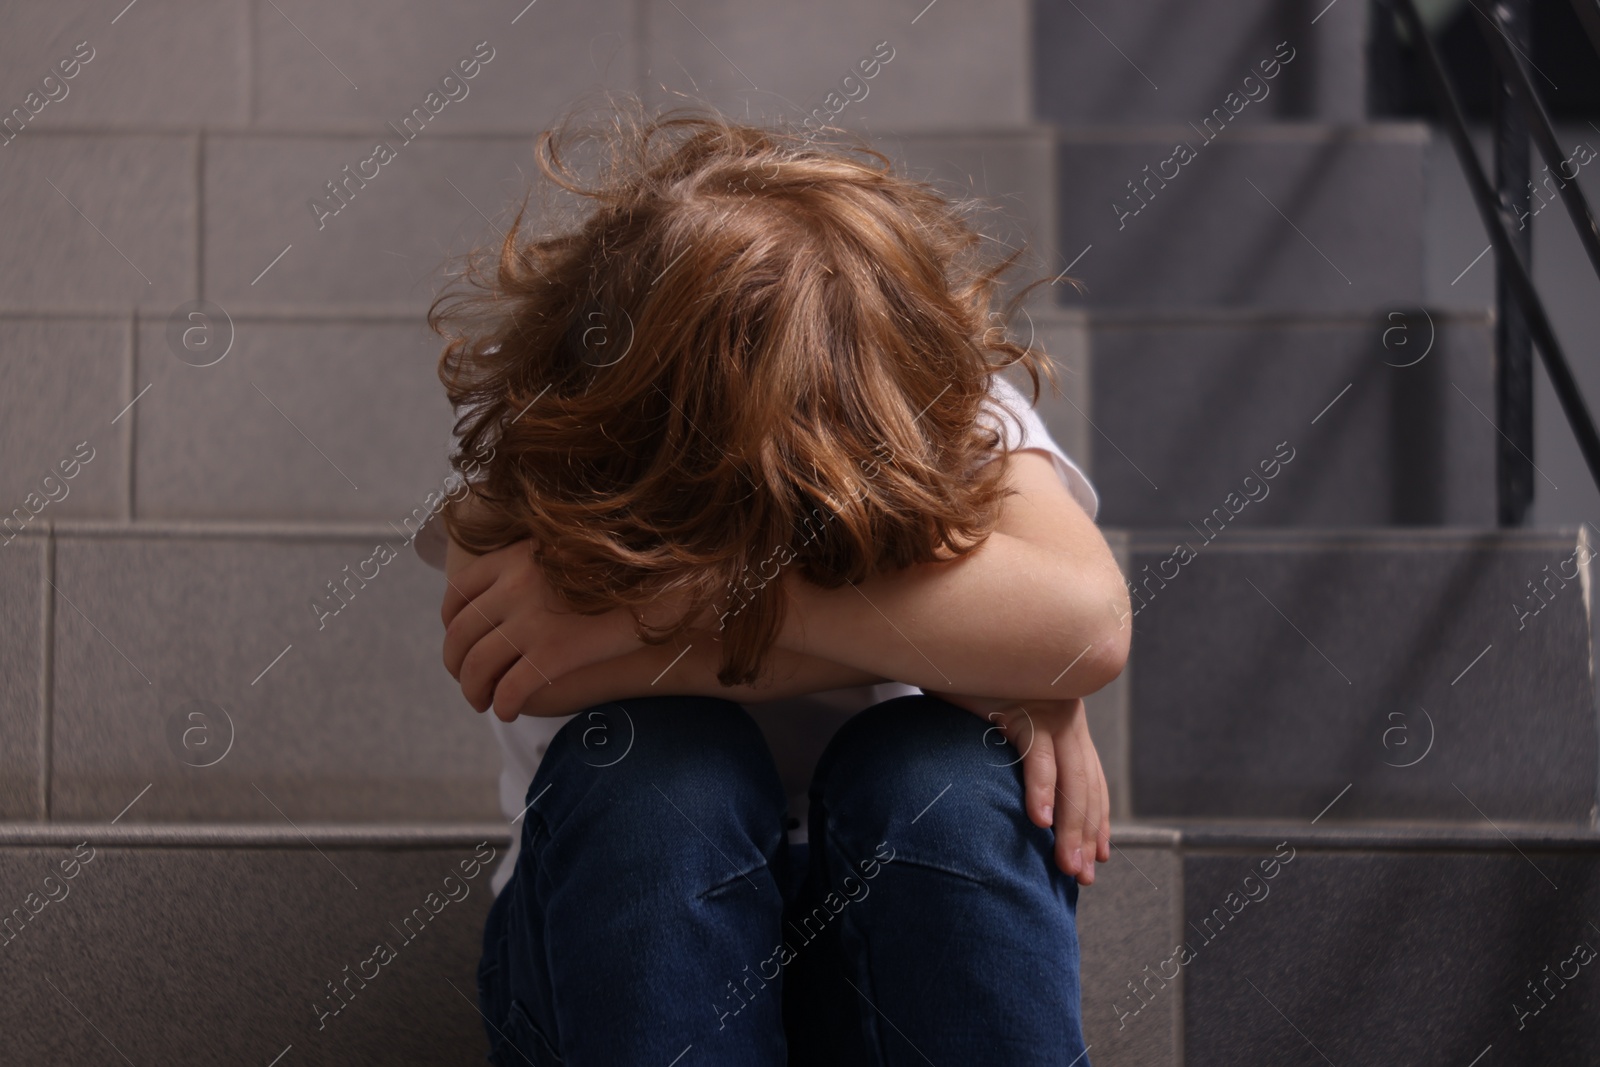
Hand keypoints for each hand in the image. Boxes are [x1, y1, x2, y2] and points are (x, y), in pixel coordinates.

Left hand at [441, 539, 647, 719]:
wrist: (665, 584)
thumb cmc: (626, 570)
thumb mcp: (569, 550)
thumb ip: (536, 564)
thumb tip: (514, 587)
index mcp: (513, 557)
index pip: (457, 593)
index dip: (451, 624)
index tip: (460, 641)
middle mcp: (514, 586)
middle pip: (461, 635)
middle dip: (456, 665)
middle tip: (468, 682)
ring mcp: (531, 620)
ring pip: (477, 666)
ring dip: (473, 691)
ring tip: (483, 702)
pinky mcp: (553, 653)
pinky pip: (510, 689)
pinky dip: (503, 705)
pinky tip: (508, 712)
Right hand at [927, 691, 1110, 885]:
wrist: (952, 636)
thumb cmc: (970, 679)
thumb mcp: (998, 716)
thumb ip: (1014, 744)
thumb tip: (1010, 780)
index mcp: (1065, 720)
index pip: (1089, 778)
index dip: (1097, 818)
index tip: (1100, 854)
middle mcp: (1067, 716)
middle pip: (1085, 786)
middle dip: (1086, 835)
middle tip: (1083, 876)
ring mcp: (1049, 711)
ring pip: (1070, 779)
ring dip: (1070, 826)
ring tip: (1067, 864)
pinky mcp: (1024, 708)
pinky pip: (1037, 757)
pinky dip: (1040, 791)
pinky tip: (1038, 821)